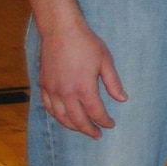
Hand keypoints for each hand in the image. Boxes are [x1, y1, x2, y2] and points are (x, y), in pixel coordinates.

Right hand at [37, 18, 126, 138]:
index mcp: (83, 87)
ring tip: (82, 129)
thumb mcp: (105, 61)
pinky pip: (48, 107)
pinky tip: (63, 118)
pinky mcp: (43, 84)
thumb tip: (122, 99)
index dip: (104, 121)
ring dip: (72, 126)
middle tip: (97, 135)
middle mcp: (66, 92)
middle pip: (77, 120)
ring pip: (61, 117)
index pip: (95, 112)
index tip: (111, 124)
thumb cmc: (85, 43)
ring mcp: (52, 89)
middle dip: (89, 129)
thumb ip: (113, 83)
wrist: (60, 30)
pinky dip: (56, 116)